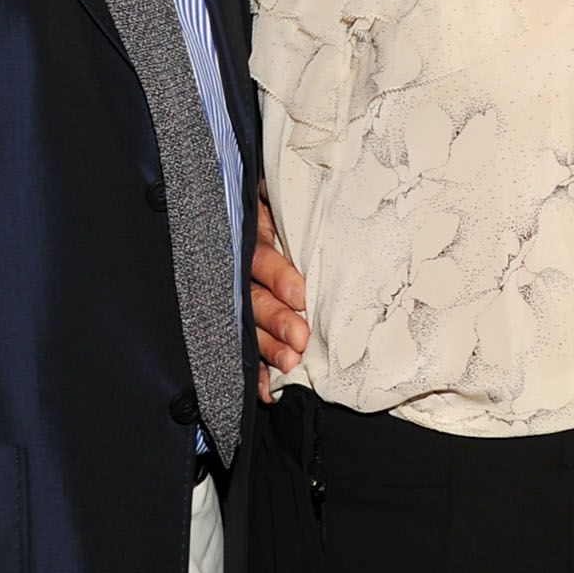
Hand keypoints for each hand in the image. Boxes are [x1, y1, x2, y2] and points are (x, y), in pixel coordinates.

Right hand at [251, 200, 309, 396]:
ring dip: (268, 346)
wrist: (250, 199)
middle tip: (300, 340)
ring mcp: (237, 290)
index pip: (259, 255)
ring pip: (247, 322)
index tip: (300, 294)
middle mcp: (237, 263)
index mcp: (247, 230)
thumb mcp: (279, 191)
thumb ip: (290, 197)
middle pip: (252, 295)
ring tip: (291, 362)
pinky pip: (242, 344)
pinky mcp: (240, 314)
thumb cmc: (283, 198)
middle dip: (275, 321)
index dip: (277, 275)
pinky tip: (267, 388)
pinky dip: (256, 369)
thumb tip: (336, 183)